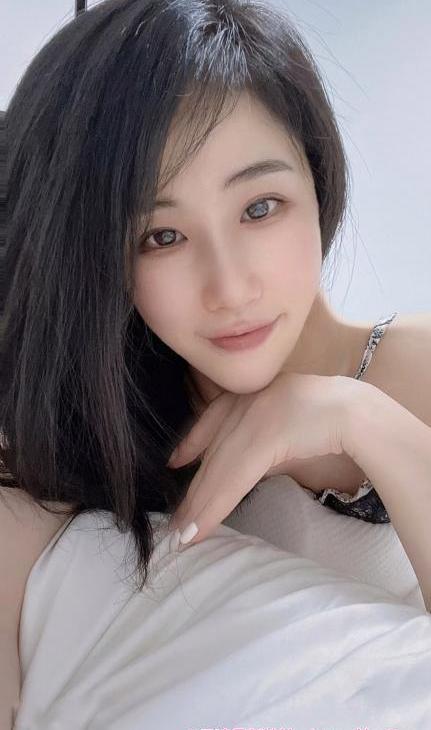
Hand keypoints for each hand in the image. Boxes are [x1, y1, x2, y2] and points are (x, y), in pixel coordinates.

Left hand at [166, 371, 360, 547]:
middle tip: (178, 519)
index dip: (192, 442)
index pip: (213, 418)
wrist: (358, 413)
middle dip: (194, 489)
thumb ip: (269, 436)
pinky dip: (213, 508)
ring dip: (199, 507)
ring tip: (184, 534)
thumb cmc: (334, 420)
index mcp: (256, 394)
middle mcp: (248, 401)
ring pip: (218, 470)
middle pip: (212, 452)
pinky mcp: (262, 438)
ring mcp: (253, 416)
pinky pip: (231, 480)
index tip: (176, 460)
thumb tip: (256, 459)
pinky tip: (199, 528)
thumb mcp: (290, 422)